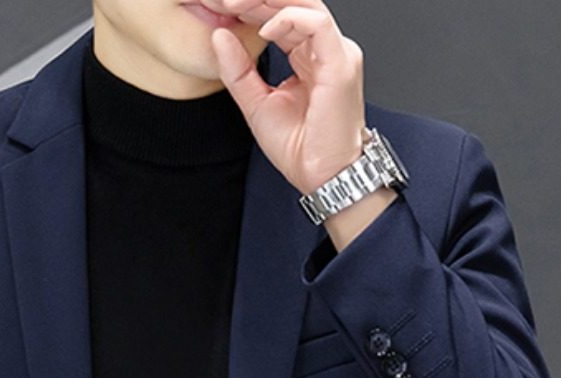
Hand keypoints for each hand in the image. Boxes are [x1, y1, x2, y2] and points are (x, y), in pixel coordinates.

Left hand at [209, 0, 367, 193]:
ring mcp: (336, 54)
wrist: (322, 177)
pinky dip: (288, 19)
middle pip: (295, 2)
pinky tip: (264, 31)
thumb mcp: (256, 104)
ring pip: (307, 4)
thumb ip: (238, 70)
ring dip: (268, 1)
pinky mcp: (340, 63)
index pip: (283, 16)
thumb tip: (220, 35)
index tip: (223, 6)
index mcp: (309, 57)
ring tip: (237, 4)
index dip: (253, 6)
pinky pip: (317, 24)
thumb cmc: (301, 149)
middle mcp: (325, 51)